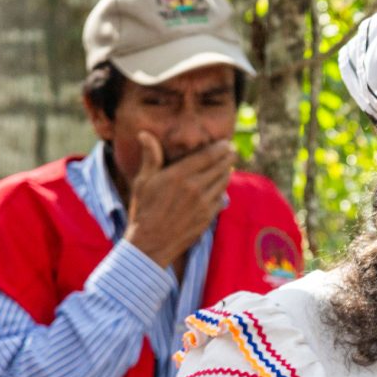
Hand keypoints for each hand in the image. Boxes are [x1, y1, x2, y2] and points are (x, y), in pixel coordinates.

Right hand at [123, 132, 234, 267]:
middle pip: (219, 167)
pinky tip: (223, 185)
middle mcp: (194, 187)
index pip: (207, 156)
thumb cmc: (143, 211)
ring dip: (228, 171)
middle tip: (232, 150)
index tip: (226, 143)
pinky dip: (224, 189)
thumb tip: (145, 133)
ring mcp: (203, 203)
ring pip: (223, 182)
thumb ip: (151, 157)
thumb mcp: (143, 181)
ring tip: (229, 164)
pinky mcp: (207, 217)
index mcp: (178, 175)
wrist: (150, 244)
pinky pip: (221, 198)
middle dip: (228, 157)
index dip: (220, 148)